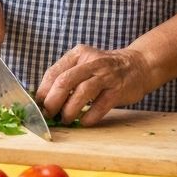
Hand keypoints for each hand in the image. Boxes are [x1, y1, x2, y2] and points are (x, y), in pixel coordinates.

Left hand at [36, 45, 151, 124]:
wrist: (138, 65)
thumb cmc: (104, 69)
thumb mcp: (84, 64)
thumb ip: (67, 77)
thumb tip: (44, 100)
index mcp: (78, 54)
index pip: (53, 72)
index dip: (43, 92)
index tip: (38, 106)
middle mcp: (91, 62)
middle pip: (64, 81)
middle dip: (52, 102)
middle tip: (49, 114)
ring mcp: (106, 75)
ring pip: (82, 92)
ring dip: (69, 110)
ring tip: (66, 119)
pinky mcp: (118, 89)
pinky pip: (100, 106)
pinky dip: (89, 116)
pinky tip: (84, 122)